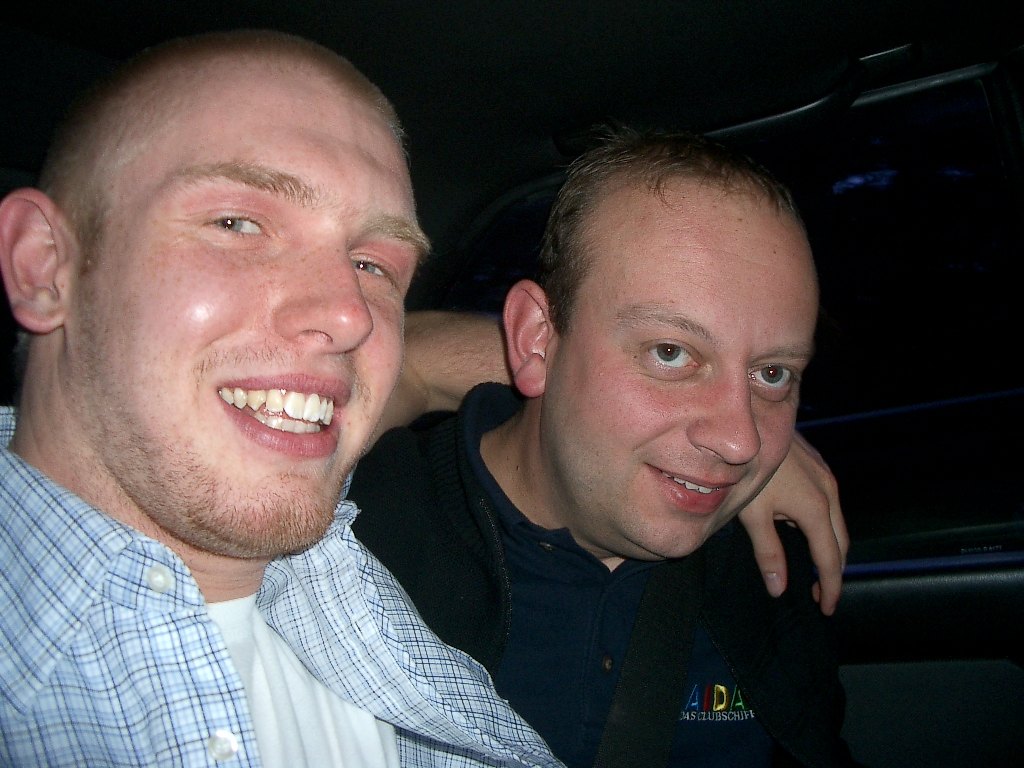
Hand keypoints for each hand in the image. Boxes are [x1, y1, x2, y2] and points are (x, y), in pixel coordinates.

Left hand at [737, 431, 848, 614]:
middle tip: (822, 595)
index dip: (829, 586)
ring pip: (838, 522)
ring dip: (831, 548)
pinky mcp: (819, 466)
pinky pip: (831, 504)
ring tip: (816, 569)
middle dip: (834, 571)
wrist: (752, 422)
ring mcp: (827, 477)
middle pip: (840, 543)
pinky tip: (806, 531)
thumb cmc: (748, 469)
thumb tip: (779, 588)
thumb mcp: (754, 515)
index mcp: (816, 509)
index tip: (827, 608)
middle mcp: (829, 493)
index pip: (829, 559)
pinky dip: (825, 526)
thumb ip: (768, 552)